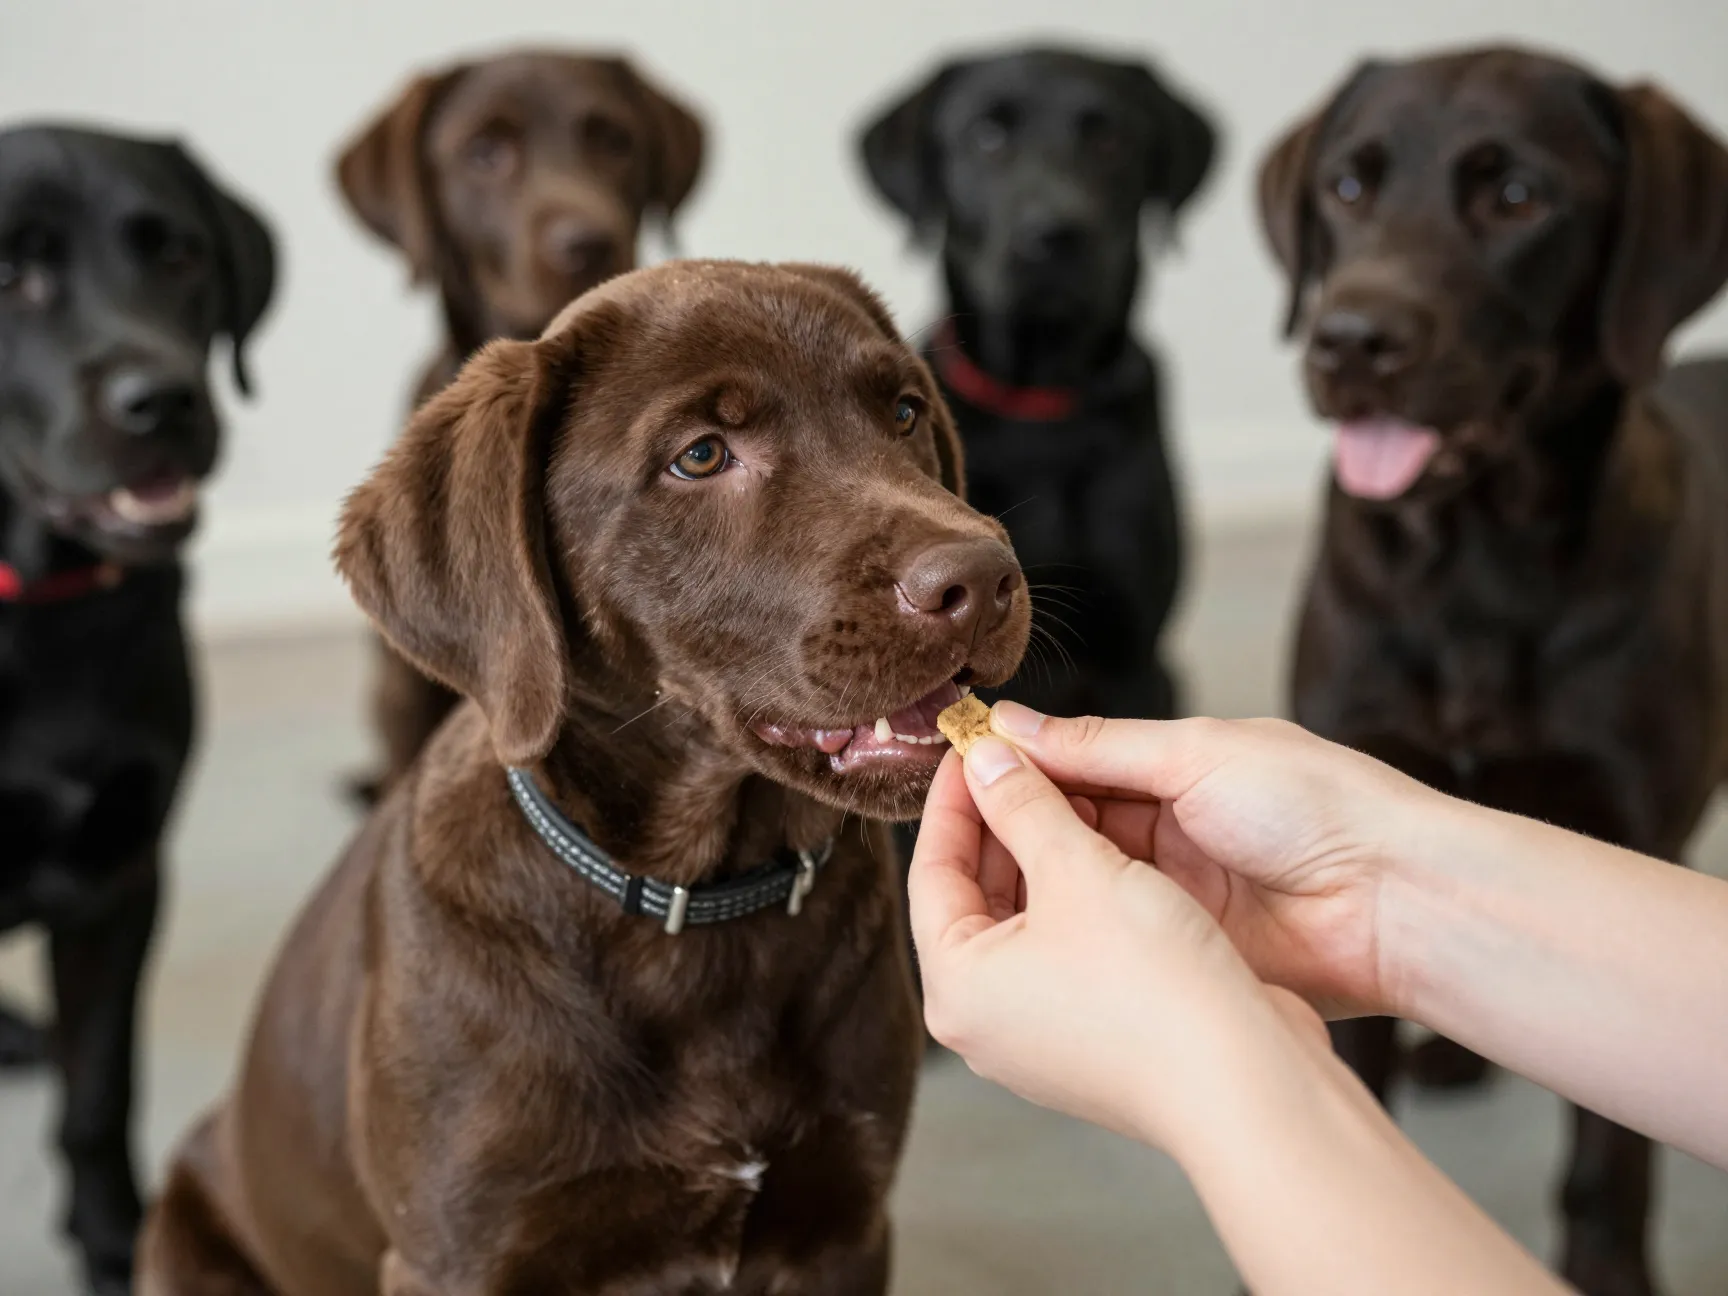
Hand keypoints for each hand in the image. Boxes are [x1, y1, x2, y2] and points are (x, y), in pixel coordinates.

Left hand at [909, 738, 1325, 1153]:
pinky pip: (1064, 949)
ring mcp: (1037, 1035)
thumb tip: (985, 760)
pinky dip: (1076, 898)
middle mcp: (984, 1020)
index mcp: (955, 988)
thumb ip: (1023, 804)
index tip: (975, 747)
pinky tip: (1107, 853)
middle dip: (1002, 823)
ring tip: (1070, 793)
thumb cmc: (1154, 986)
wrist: (1246, 1081)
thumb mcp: (1078, 868)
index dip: (955, 797)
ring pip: (1024, 920)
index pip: (931, 870)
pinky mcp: (1089, 1038)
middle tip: (1023, 761)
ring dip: (1044, 855)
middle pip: (974, 896)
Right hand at [982, 705, 1449, 1017]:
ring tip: (973, 874)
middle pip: (1070, 824)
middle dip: (1016, 821)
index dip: (1019, 767)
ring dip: (1036, 873)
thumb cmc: (1317, 805)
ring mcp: (1173, 894)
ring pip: (1083, 880)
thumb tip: (1012, 724)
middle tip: (954, 824)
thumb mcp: (1195, 755)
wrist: (1395, 903)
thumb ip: (1100, 747)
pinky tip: (1024, 922)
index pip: (1076, 764)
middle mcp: (1168, 831)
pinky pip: (1113, 931)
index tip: (960, 767)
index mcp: (1176, 769)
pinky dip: (1072, 922)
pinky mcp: (1182, 949)